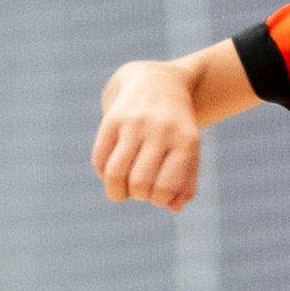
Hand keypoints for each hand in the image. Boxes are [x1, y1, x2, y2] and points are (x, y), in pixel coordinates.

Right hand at [93, 62, 201, 211]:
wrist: (158, 82)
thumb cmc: (177, 127)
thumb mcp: (190, 150)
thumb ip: (187, 183)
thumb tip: (174, 208)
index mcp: (185, 141)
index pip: (165, 188)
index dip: (158, 200)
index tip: (157, 195)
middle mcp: (160, 130)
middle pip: (138, 183)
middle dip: (136, 195)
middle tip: (139, 189)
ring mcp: (135, 123)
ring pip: (114, 173)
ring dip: (115, 191)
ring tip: (120, 190)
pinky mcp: (113, 118)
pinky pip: (99, 159)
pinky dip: (103, 174)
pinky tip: (111, 171)